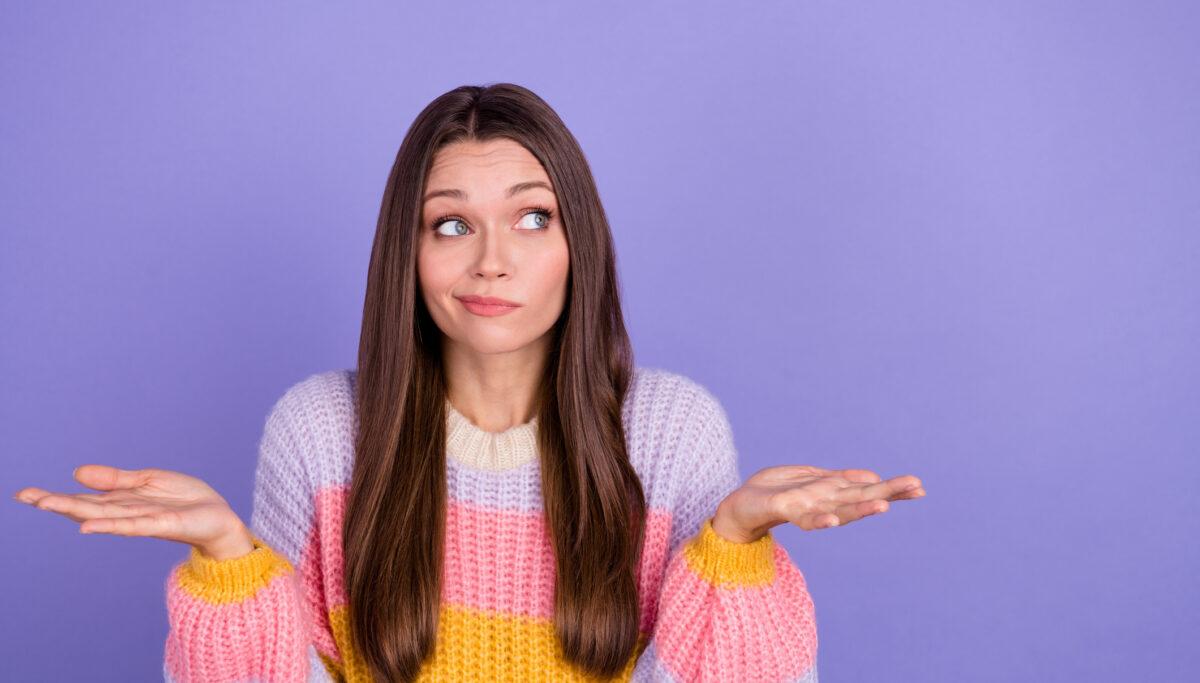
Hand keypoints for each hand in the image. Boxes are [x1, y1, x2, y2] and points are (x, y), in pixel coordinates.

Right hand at [13, 465, 254, 560]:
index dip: (55, 496)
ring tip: (46, 504)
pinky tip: (87, 526)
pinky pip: (131, 525)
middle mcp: (126, 512)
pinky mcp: (161, 525)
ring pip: (102, 515)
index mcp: (122, 500)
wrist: (219, 518)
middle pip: (86, 507)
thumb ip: (115, 479)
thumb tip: (76, 473)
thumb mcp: (149, 480)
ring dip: (74, 511)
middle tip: (25, 496)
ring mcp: (142, 520)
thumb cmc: (186, 501)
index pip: (83, 498)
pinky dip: (109, 525)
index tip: (25, 493)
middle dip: (56, 502)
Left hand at [711, 465, 925, 542]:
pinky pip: (803, 517)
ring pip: (838, 509)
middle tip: (918, 489)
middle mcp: (825, 504)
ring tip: (883, 506)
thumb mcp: (811, 478)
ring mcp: (807, 509)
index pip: (867, 490)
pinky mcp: (784, 510)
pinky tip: (833, 520)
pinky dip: (819, 520)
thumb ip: (840, 479)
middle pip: (861, 498)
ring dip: (860, 509)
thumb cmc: (776, 492)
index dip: (892, 488)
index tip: (919, 485)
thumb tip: (873, 478)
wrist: (739, 506)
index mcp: (832, 494)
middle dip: (889, 494)